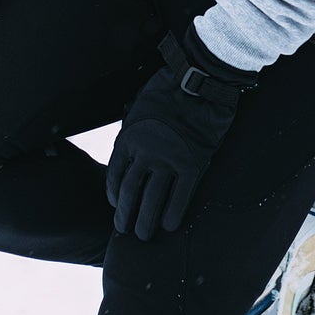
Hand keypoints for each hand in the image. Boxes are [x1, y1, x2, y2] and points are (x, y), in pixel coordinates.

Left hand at [106, 19, 259, 240]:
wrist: (201, 80)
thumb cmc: (169, 89)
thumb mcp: (138, 106)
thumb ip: (132, 131)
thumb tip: (128, 153)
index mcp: (128, 137)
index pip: (114, 176)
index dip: (114, 196)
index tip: (116, 206)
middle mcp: (144, 152)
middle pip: (130, 193)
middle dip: (125, 216)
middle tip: (124, 230)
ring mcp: (168, 160)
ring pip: (152, 200)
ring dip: (145, 222)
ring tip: (143, 235)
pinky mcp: (192, 164)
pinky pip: (180, 197)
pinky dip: (173, 214)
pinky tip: (169, 226)